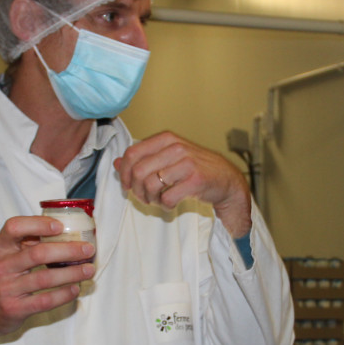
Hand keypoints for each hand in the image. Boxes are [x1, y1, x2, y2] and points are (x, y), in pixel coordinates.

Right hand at [0, 215, 96, 344]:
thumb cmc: (2, 277)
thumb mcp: (6, 256)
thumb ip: (27, 242)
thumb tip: (66, 232)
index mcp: (0, 247)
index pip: (14, 227)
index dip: (38, 224)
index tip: (60, 226)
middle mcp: (2, 266)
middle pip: (38, 254)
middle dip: (68, 250)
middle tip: (88, 249)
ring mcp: (7, 288)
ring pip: (45, 278)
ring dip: (72, 273)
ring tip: (89, 270)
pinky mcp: (15, 308)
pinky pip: (44, 301)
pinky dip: (63, 295)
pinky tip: (75, 289)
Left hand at [114, 131, 251, 236]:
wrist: (226, 181)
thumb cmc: (194, 169)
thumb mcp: (168, 159)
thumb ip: (143, 159)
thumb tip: (117, 162)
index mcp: (166, 139)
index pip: (132, 153)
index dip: (124, 173)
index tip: (127, 185)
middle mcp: (176, 147)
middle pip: (138, 171)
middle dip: (136, 189)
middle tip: (144, 197)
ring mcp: (187, 163)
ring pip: (150, 185)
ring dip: (150, 199)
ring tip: (158, 201)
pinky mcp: (195, 180)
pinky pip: (167, 198)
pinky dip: (164, 206)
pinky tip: (170, 204)